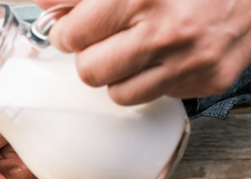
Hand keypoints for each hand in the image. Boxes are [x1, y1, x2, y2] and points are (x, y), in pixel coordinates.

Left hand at [34, 0, 250, 104]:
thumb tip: (45, 6)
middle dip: (88, 58)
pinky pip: (154, 98)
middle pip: (89, 71)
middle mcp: (164, 30)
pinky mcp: (205, 81)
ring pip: (117, 95)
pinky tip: (162, 58)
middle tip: (100, 43)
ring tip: (132, 51)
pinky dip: (149, 82)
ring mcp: (187, 61)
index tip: (71, 28)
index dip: (66, 32)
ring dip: (117, 77)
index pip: (72, 34)